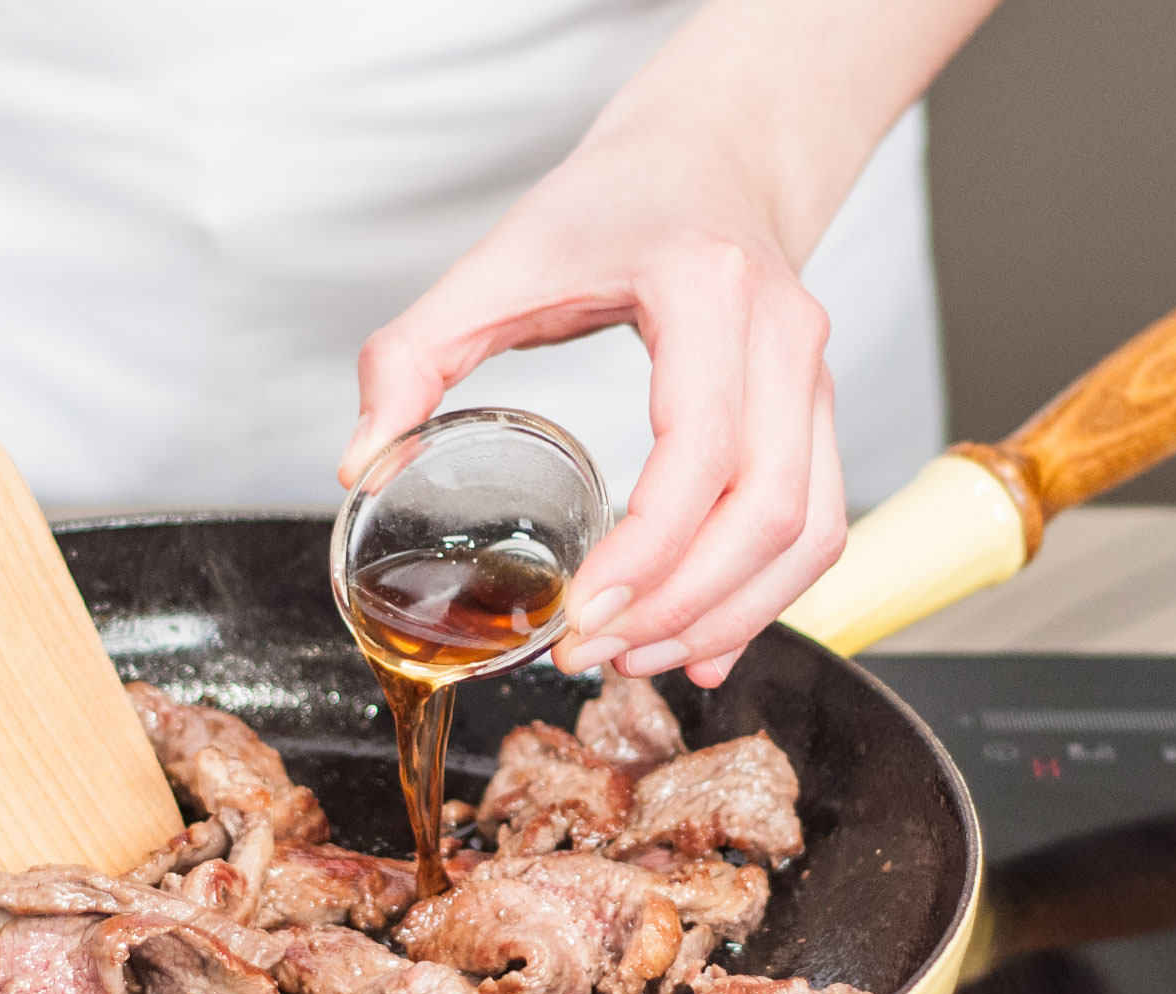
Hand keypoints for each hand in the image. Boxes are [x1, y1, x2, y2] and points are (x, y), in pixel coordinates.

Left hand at [339, 123, 844, 690]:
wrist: (710, 153)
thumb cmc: (608, 203)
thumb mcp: (494, 262)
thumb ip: (409, 354)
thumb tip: (357, 466)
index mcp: (705, 291)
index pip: (700, 451)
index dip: (649, 550)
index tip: (584, 612)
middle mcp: (783, 337)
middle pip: (767, 511)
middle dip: (681, 605)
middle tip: (593, 652)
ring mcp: (814, 378)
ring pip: (807, 532)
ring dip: (727, 615)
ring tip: (637, 659)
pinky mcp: (819, 414)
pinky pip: (818, 525)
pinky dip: (766, 597)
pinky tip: (703, 645)